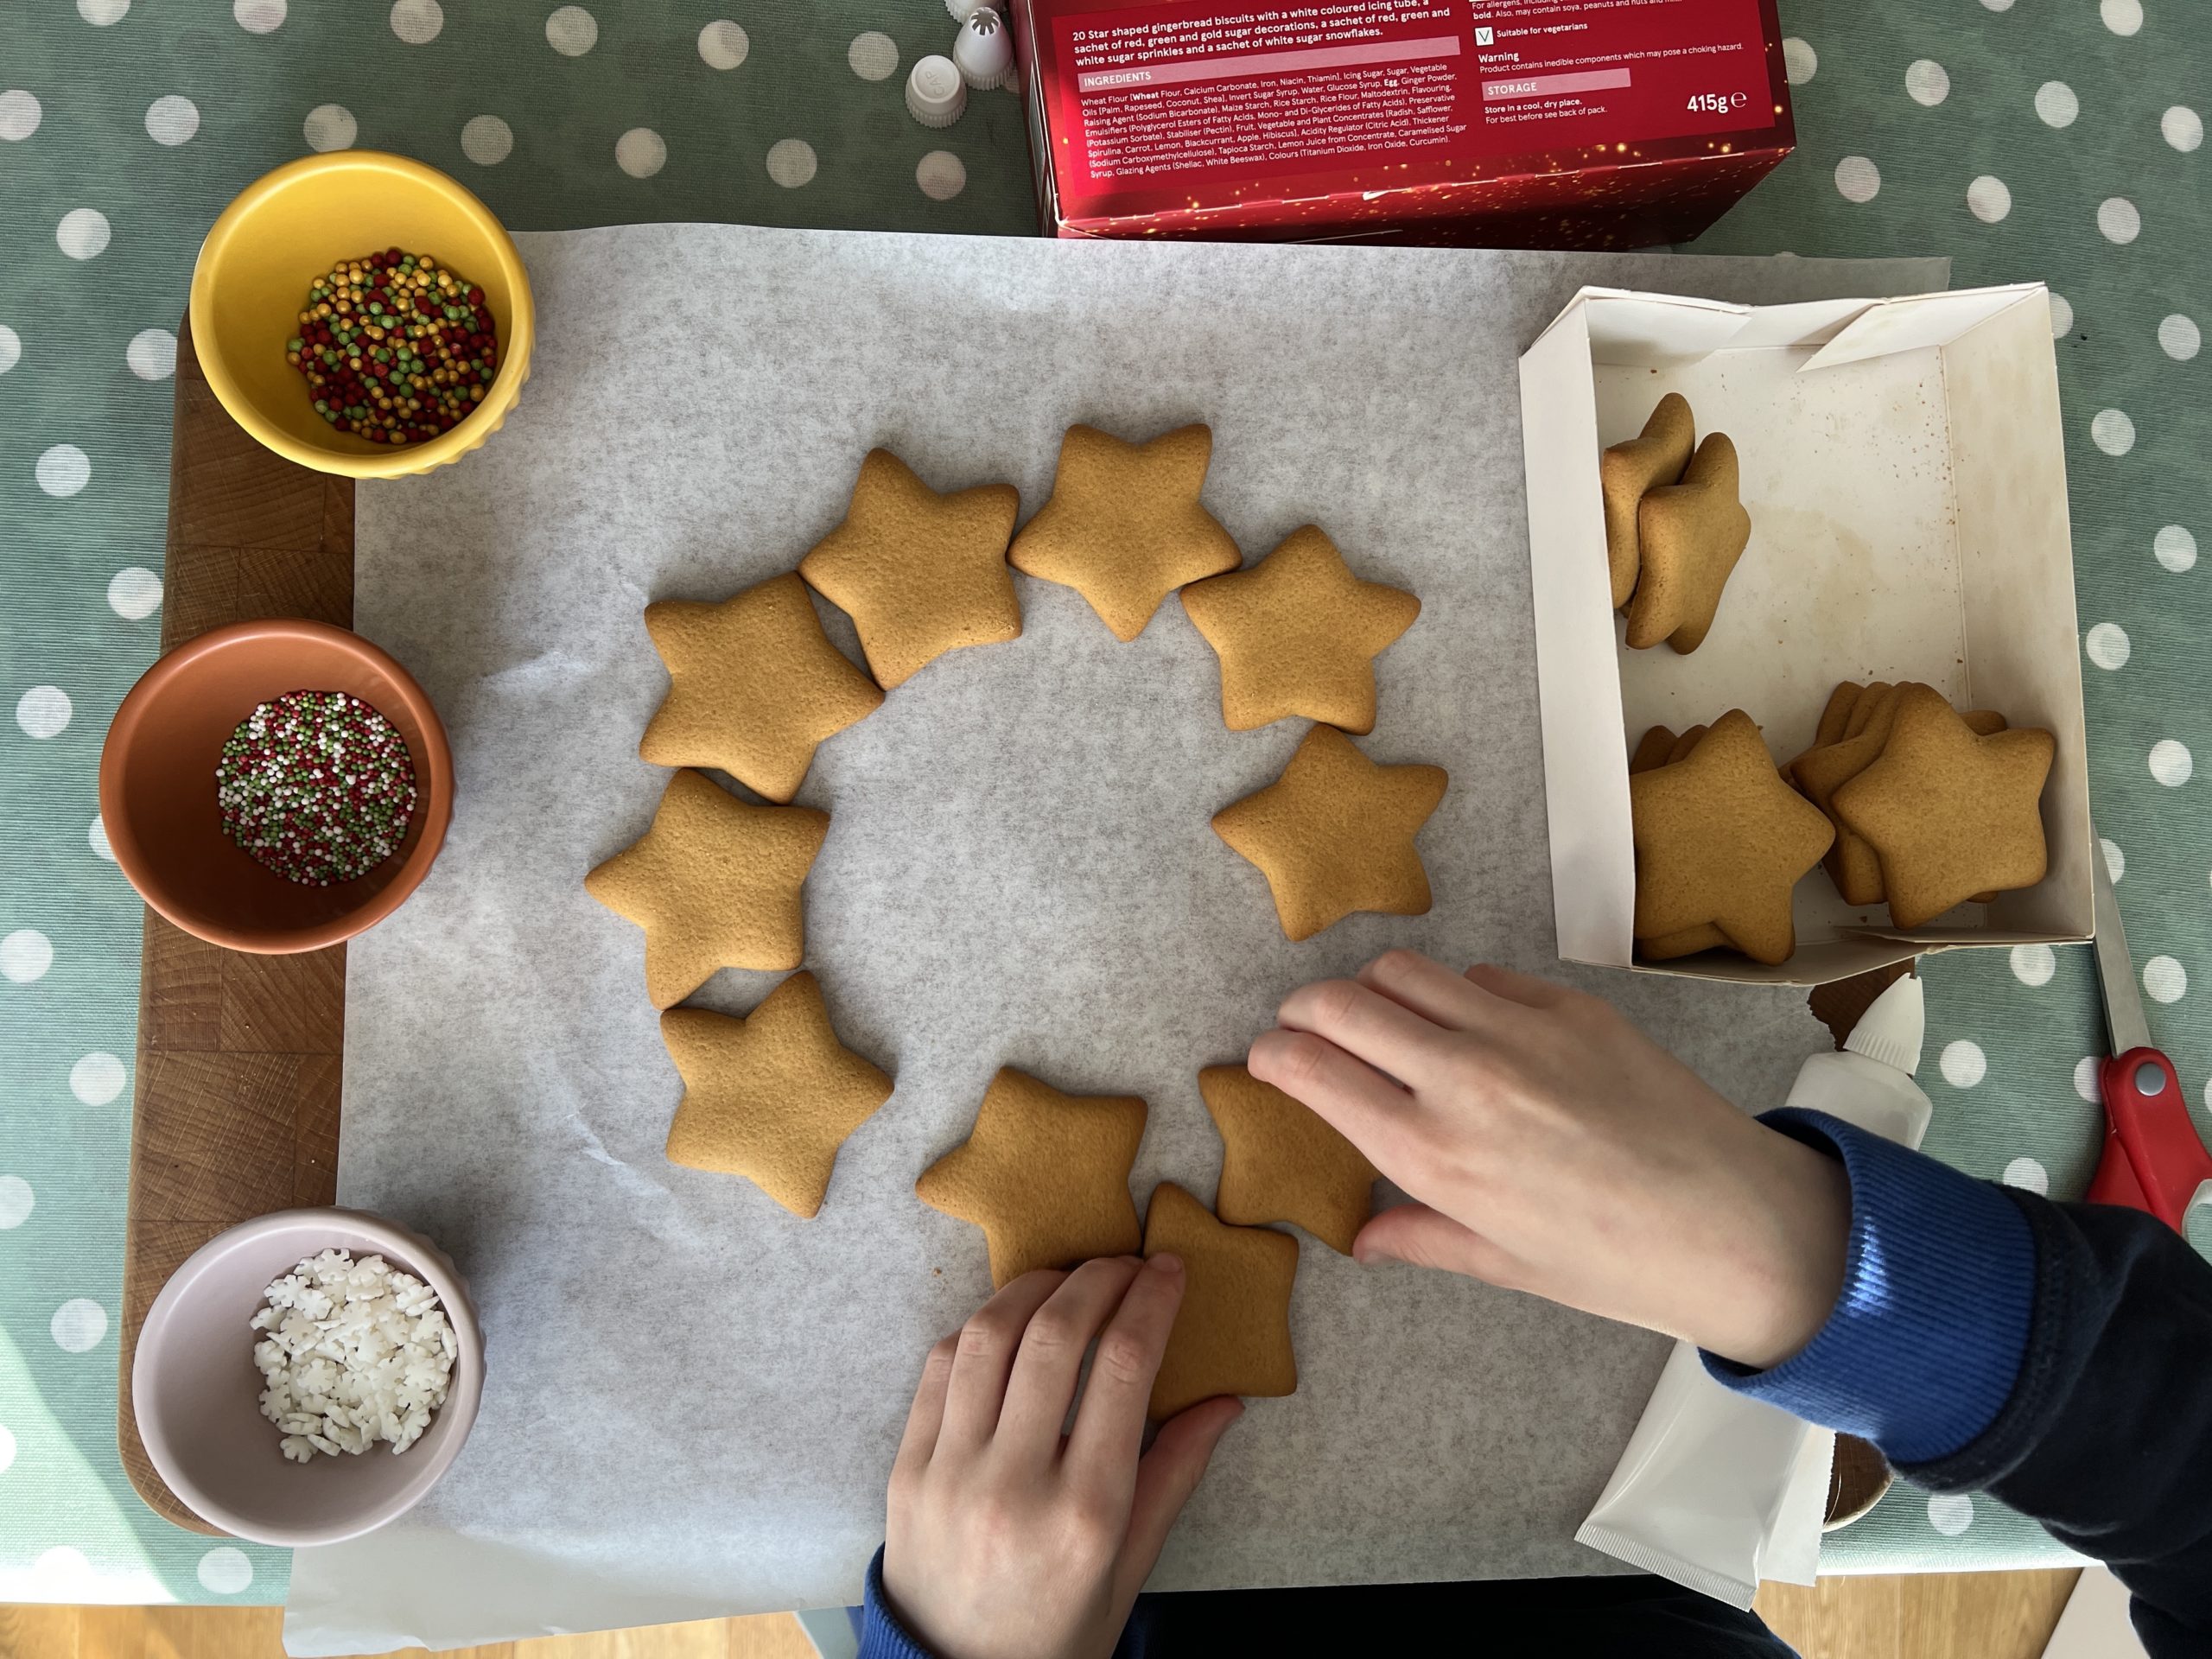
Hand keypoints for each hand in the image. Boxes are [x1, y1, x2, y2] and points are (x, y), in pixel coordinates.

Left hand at [883, 1256, 1242, 1658]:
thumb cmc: (1057, 1630)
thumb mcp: (1132, 1567)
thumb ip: (1175, 1475)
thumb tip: (1224, 1401)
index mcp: (1087, 1511)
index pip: (1125, 1369)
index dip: (1151, 1301)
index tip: (1168, 1269)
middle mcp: (1016, 1484)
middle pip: (1057, 1335)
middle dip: (1098, 1278)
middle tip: (1125, 1262)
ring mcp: (951, 1473)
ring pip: (988, 1336)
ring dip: (1034, 1287)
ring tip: (1068, 1278)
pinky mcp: (906, 1468)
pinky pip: (938, 1368)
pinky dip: (979, 1329)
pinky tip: (1011, 1322)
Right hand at [1248, 951, 1849, 1367]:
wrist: (1737, 1225)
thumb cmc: (1617, 1264)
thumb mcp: (1502, 1264)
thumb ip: (1420, 1236)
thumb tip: (1362, 1236)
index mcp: (1432, 1154)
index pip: (1312, 1072)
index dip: (1272, 1057)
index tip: (1264, 1059)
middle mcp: (1461, 1080)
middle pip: (1341, 1004)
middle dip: (1303, 1010)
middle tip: (1302, 1025)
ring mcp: (1517, 1031)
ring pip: (1403, 971)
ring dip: (1371, 989)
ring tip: (1374, 1016)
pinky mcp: (1568, 1005)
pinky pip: (1480, 975)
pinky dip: (1451, 990)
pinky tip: (1464, 1024)